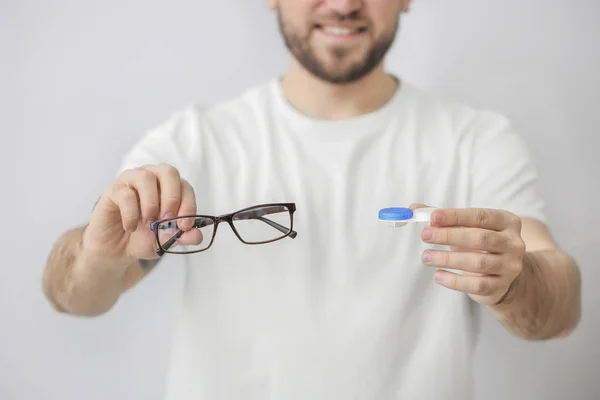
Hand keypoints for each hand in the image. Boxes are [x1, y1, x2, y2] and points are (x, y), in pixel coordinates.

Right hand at [83, 164, 200, 260]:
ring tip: (147, 223)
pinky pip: (125, 194)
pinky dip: (131, 214)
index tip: (184, 226)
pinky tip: (131, 227)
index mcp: (169, 187)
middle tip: (166, 219)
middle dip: (172, 197)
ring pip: (145, 177)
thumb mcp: (166, 241)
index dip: (188, 205)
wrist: (116, 249)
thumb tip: (198, 236)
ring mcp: (131, 181)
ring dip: (150, 203)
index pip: (185, 186)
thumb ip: (182, 237)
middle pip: (168, 171)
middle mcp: (152, 178)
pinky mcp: (113, 190)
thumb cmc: (143, 238)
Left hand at [411, 204, 525, 305]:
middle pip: (480, 238)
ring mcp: (510, 267)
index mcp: (507, 222)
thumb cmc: (479, 245)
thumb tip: (414, 209)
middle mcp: (513, 243)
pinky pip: (477, 284)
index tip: (432, 217)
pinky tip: (438, 275)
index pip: (481, 216)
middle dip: (449, 236)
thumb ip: (442, 218)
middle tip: (425, 235)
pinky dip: (454, 281)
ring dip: (448, 259)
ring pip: (478, 263)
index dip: (456, 216)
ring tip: (426, 257)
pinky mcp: (501, 286)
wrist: (502, 274)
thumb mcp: (466, 228)